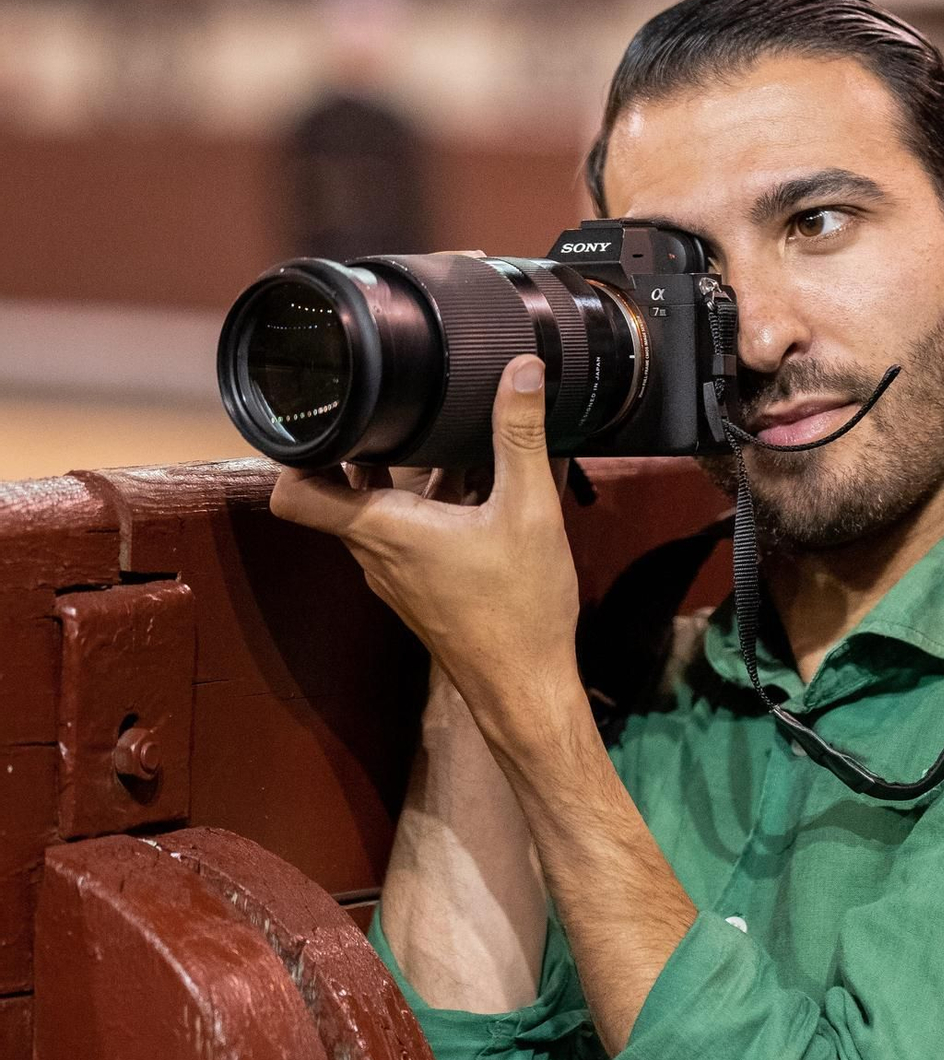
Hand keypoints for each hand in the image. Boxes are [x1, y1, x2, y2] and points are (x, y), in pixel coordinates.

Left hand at [271, 356, 582, 757]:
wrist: (526, 688)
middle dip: (368, 446)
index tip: (324, 415)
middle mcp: (376, 554)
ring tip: (450, 443)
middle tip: (396, 409)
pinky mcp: (420, 588)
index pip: (296, 493)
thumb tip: (520, 371)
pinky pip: (409, 533)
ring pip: (379, 510)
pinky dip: (431, 506)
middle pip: (341, 488)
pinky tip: (483, 492)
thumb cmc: (519, 612)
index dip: (296, 449)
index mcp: (384, 530)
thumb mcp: (530, 510)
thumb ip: (521, 435)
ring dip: (406, 476)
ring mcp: (395, 575)